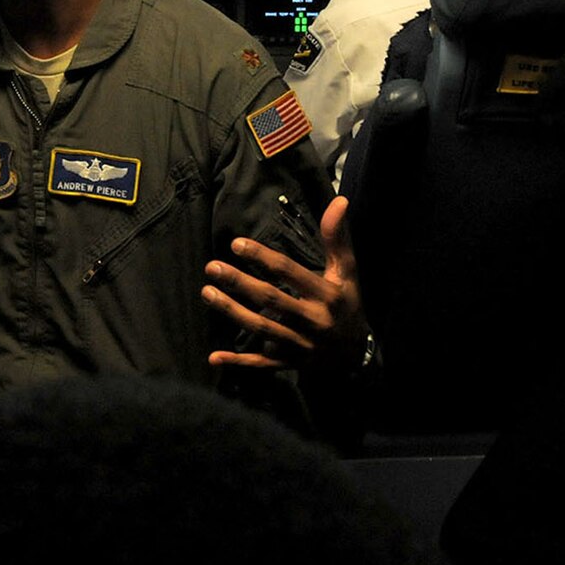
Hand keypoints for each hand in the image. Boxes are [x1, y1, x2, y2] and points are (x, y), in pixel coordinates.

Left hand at [202, 196, 368, 371]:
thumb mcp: (347, 271)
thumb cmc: (348, 303)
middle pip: (271, 301)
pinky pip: (261, 364)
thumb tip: (339, 200)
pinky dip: (238, 362)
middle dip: (239, 283)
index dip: (262, 258)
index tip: (236, 244)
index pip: (290, 273)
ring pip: (261, 329)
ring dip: (232, 312)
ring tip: (206, 292)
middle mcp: (312, 321)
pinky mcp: (289, 363)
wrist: (358, 353)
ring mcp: (299, 345)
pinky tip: (214, 357)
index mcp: (326, 295)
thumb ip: (337, 237)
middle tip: (212, 267)